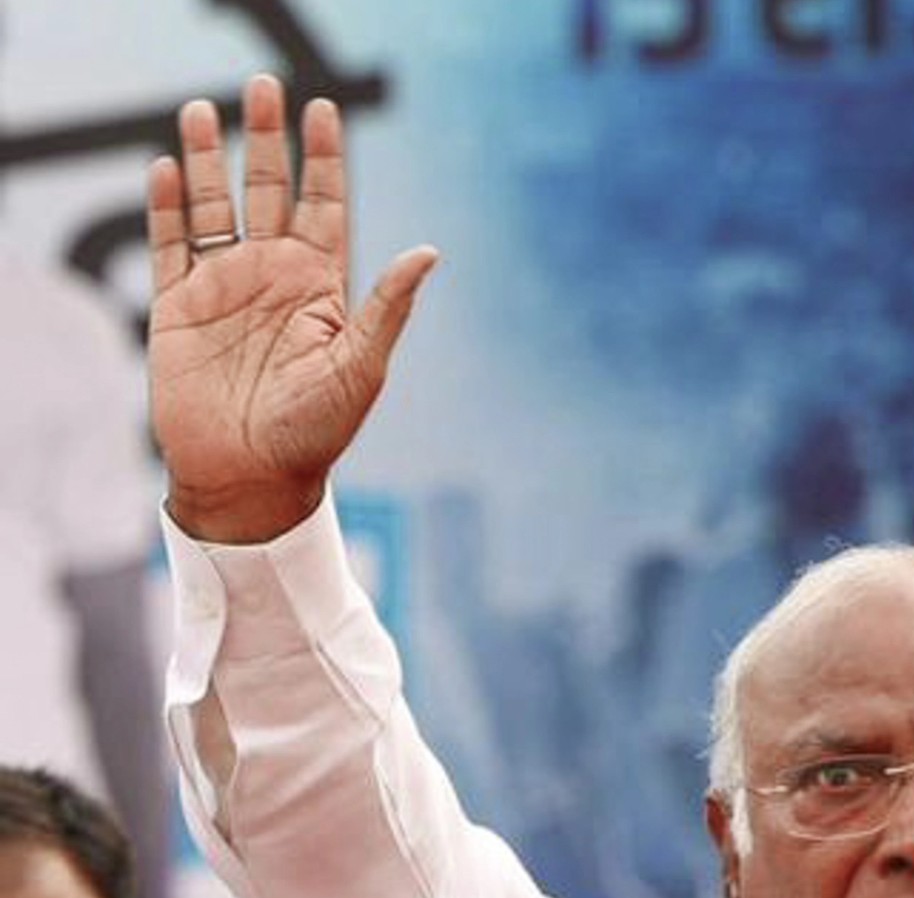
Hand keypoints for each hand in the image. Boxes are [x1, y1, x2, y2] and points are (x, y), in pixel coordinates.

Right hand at [146, 75, 437, 544]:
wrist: (251, 478)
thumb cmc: (316, 433)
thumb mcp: (361, 367)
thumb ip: (388, 307)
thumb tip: (429, 251)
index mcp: (321, 286)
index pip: (325, 206)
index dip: (325, 159)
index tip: (325, 111)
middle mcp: (272, 276)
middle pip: (269, 190)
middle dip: (267, 139)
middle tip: (264, 85)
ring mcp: (223, 287)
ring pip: (213, 206)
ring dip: (206, 159)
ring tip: (202, 109)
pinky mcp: (177, 307)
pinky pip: (170, 245)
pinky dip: (166, 207)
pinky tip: (165, 166)